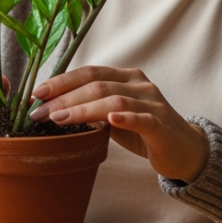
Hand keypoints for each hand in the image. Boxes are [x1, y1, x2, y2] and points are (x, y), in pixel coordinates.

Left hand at [29, 65, 208, 181]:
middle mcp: (140, 85)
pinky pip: (143, 119)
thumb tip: (54, 110)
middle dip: (64, 98)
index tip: (37, 94)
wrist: (184, 149)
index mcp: (126, 77)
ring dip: (83, 109)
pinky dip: (125, 117)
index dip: (62, 81)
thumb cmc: (144, 131)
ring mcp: (153, 103)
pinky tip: (109, 119)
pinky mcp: (162, 125)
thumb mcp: (114, 117)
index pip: (89, 72)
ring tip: (59, 119)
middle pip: (97, 84)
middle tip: (40, 112)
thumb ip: (91, 110)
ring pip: (114, 100)